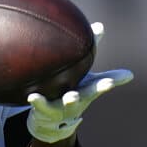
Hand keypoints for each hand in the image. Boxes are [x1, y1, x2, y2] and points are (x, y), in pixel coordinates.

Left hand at [26, 23, 132, 143]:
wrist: (51, 121)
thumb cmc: (72, 92)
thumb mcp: (83, 77)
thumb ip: (87, 52)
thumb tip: (101, 26)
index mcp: (86, 91)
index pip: (99, 85)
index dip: (107, 83)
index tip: (113, 80)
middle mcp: (75, 99)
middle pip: (87, 94)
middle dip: (96, 90)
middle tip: (105, 84)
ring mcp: (60, 106)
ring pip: (66, 102)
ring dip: (70, 99)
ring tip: (71, 96)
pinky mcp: (43, 110)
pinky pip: (39, 105)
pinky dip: (37, 101)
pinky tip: (32, 95)